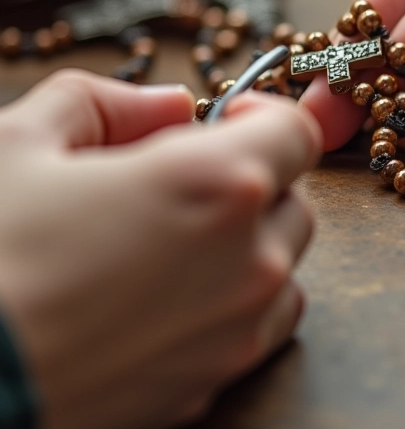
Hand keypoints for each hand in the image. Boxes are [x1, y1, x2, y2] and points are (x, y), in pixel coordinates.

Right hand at [0, 70, 320, 428]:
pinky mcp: (210, 383)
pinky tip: (174, 296)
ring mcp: (235, 329)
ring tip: (180, 239)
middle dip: (253, 177)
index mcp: (216, 184)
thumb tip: (168, 103)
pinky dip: (236, 301)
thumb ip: (108, 103)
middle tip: (189, 179)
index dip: (266, 114)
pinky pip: (257, 327)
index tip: (229, 118)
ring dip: (252, 241)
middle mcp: (248, 259)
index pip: (296, 132)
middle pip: (293, 199)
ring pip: (284, 265)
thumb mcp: (24, 143)